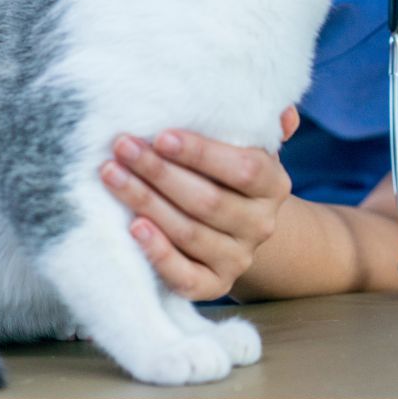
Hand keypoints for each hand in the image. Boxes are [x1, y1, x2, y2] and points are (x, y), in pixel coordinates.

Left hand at [99, 108, 298, 300]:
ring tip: (112, 175)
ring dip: (146, 202)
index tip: (161, 136)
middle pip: (208, 201)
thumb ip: (258, 123)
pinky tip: (133, 227)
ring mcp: (238, 258)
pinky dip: (158, 253)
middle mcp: (260, 224)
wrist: (235, 225)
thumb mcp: (244, 143)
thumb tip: (284, 112)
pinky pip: (185, 277)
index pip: (242, 168)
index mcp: (272, 184)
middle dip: (159, 172)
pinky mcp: (213, 286)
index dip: (201, 153)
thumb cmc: (226, 171)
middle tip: (122, 147)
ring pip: (189, 233)